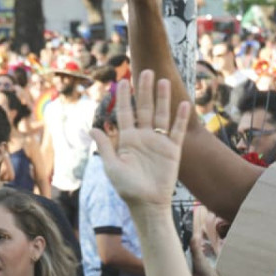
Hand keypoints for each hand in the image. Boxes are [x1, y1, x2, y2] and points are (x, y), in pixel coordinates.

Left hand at [90, 69, 191, 208]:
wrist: (148, 204)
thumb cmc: (127, 189)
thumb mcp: (112, 166)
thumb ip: (105, 146)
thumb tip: (92, 127)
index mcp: (127, 139)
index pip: (125, 113)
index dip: (123, 98)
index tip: (122, 81)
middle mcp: (143, 137)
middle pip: (144, 108)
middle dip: (144, 90)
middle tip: (146, 71)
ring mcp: (159, 142)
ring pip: (160, 115)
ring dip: (162, 98)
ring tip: (164, 81)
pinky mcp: (173, 150)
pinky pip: (177, 130)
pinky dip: (180, 118)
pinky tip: (183, 103)